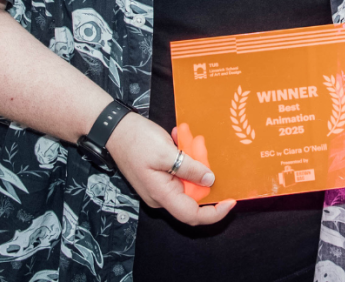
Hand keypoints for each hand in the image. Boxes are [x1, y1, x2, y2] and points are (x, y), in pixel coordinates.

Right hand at [108, 113, 234, 225]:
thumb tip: (210, 181)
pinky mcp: (159, 175)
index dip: (214, 213)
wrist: (113, 129)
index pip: (192, 215)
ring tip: (185, 137)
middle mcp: (161, 195)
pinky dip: (182, 155)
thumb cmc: (136, 140)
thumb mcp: (166, 152)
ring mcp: (159, 186)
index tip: (231, 201)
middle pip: (193, 191)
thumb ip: (190, 168)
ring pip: (187, 178)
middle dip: (201, 169)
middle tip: (198, 144)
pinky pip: (179, 170)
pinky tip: (178, 138)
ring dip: (191, 158)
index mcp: (162, 195)